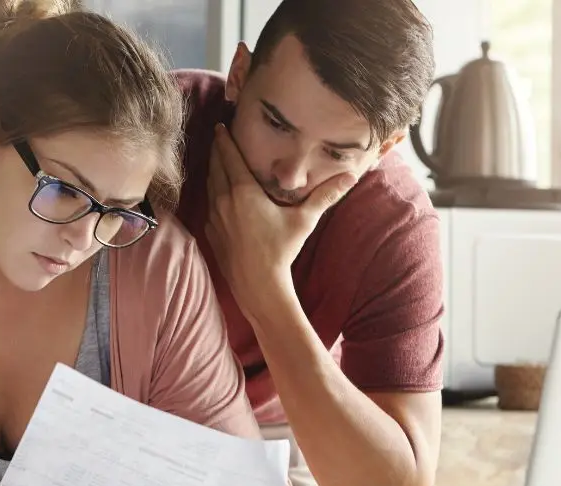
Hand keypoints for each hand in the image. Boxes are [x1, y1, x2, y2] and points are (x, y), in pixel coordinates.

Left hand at [205, 123, 355, 311]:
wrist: (257, 285)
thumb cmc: (281, 251)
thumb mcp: (304, 220)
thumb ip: (325, 196)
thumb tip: (351, 177)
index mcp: (243, 192)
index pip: (229, 157)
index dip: (224, 140)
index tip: (220, 125)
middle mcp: (224, 200)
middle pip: (215, 167)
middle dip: (216, 150)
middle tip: (218, 136)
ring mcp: (214, 217)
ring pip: (209, 185)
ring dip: (212, 170)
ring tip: (216, 160)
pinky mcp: (211, 232)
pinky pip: (209, 204)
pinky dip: (212, 192)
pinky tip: (217, 193)